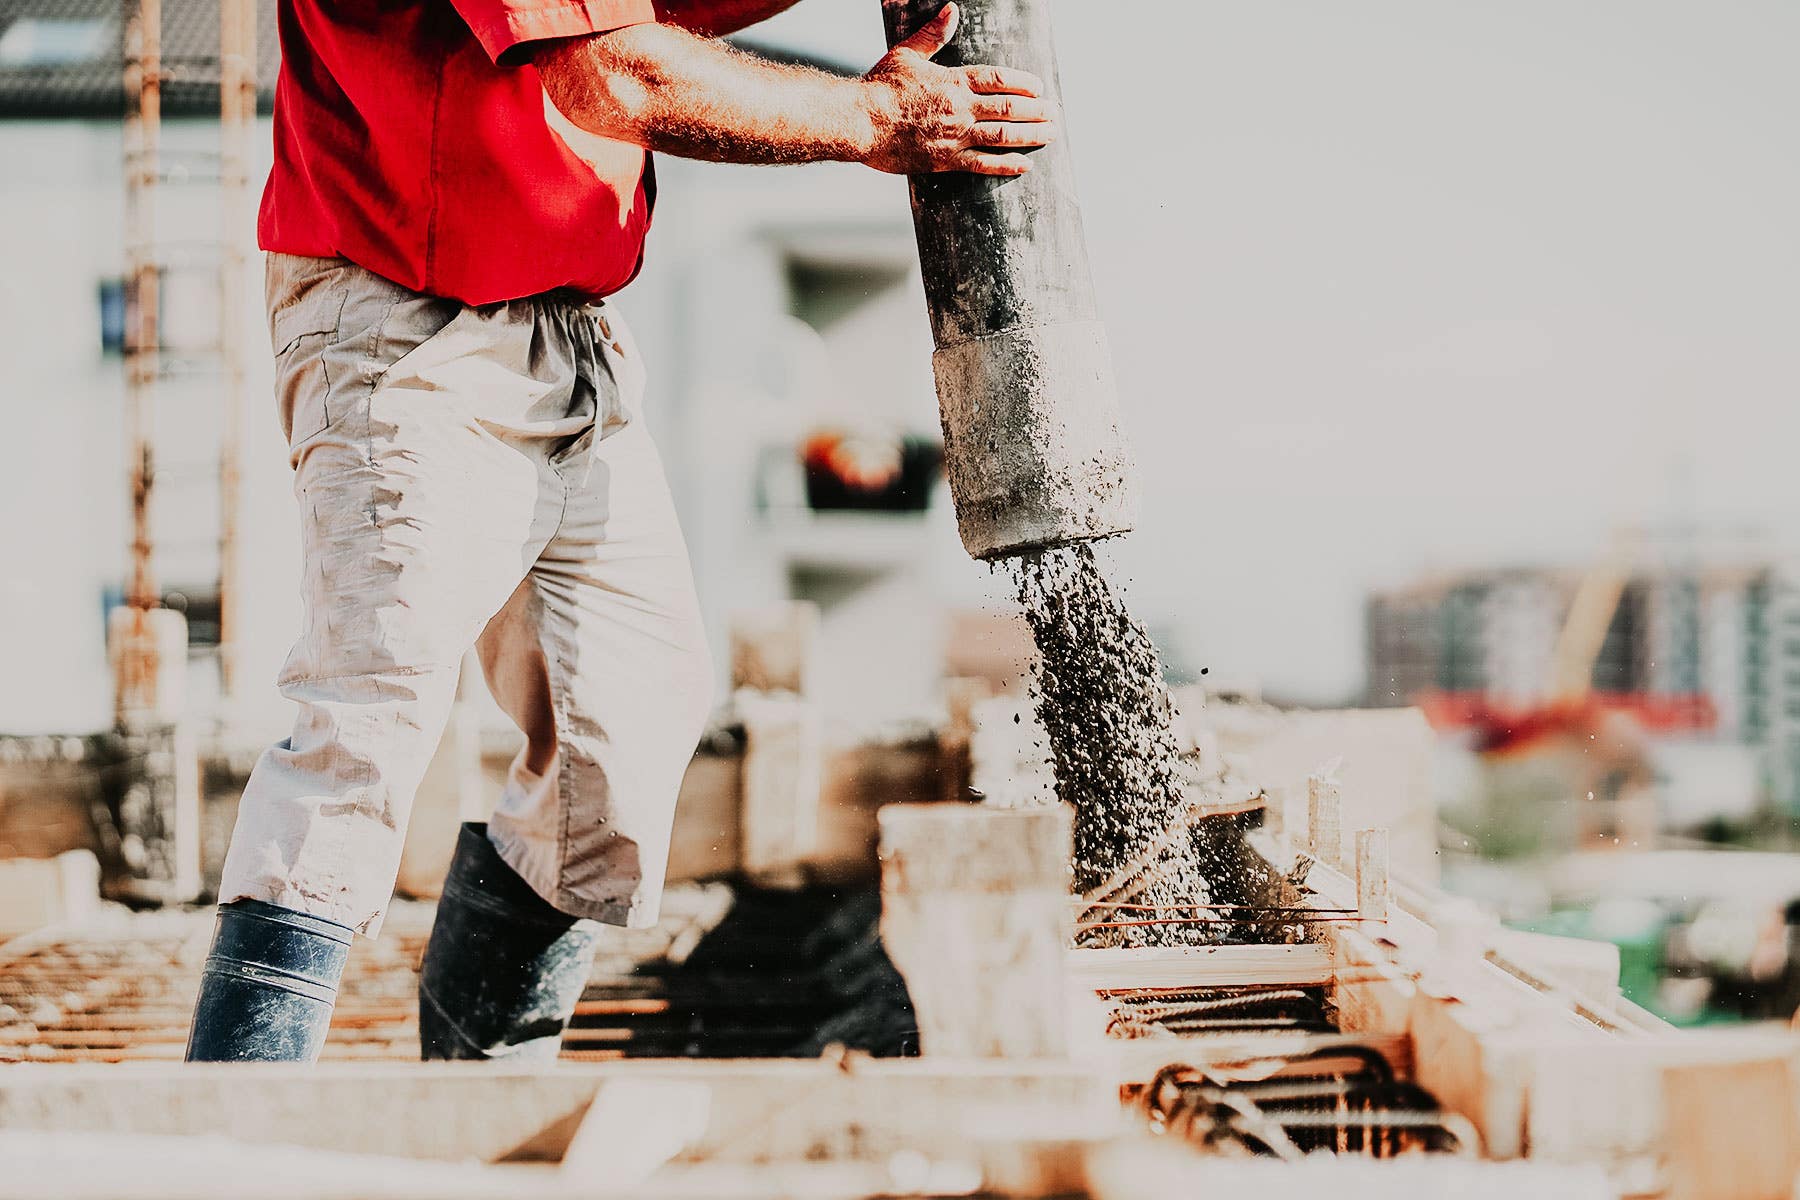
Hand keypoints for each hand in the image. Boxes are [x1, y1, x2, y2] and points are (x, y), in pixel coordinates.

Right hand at [860, 3, 1057, 176]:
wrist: (862, 121)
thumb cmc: (881, 88)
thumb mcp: (907, 53)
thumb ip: (933, 34)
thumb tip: (951, 10)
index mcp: (953, 81)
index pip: (999, 80)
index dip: (1024, 83)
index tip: (1039, 87)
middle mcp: (960, 108)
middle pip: (1009, 107)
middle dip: (1036, 110)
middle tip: (1054, 113)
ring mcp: (955, 135)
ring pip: (1003, 135)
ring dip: (1030, 134)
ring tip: (1050, 134)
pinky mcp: (945, 160)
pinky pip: (983, 164)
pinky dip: (1006, 165)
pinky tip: (1024, 164)